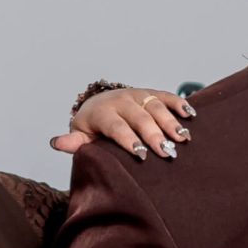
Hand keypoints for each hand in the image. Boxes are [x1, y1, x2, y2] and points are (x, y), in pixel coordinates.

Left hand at [51, 88, 194, 160]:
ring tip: (183, 138)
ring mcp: (137, 95)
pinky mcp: (150, 93)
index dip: (128, 140)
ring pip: (155, 107)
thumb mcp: (80, 134)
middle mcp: (120, 100)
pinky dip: (179, 104)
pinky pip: (166, 96)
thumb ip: (74, 142)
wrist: (99, 104)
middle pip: (140, 117)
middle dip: (154, 135)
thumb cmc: (92, 128)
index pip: (116, 126)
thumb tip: (56, 143)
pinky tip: (191, 116)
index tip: (141, 155)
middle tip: (168, 152)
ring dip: (171, 122)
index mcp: (102, 112)